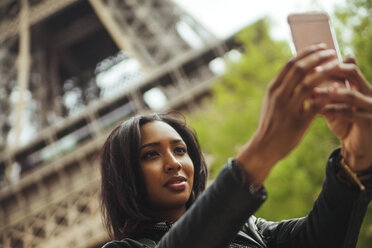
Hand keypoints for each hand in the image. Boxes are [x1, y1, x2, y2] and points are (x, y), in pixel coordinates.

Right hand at [237, 44, 338, 182]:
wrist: (264, 146)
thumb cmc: (271, 122)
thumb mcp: (272, 101)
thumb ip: (284, 86)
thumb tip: (301, 70)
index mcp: (273, 89)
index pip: (290, 63)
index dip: (307, 53)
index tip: (321, 47)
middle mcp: (279, 96)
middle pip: (299, 69)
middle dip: (318, 58)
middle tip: (332, 52)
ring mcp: (288, 108)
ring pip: (308, 84)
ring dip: (325, 72)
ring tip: (338, 66)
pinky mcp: (297, 122)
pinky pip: (315, 105)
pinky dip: (326, 95)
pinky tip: (337, 89)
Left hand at [321, 57, 371, 171]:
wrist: (360, 148)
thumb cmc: (346, 124)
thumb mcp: (336, 106)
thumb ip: (325, 93)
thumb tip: (303, 79)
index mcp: (362, 86)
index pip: (348, 66)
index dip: (329, 63)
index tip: (310, 65)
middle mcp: (370, 92)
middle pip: (352, 73)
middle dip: (330, 71)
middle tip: (311, 72)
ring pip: (350, 94)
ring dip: (329, 93)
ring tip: (312, 92)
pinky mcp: (370, 121)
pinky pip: (350, 114)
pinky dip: (333, 111)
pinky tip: (319, 111)